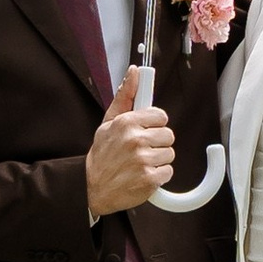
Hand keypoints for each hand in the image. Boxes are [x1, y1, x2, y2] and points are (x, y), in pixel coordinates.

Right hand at [86, 68, 174, 216]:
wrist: (93, 189)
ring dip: (158, 160)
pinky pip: (168, 171)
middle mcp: (135, 139)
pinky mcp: (150, 179)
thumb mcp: (108, 123)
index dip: (154, 125)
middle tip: (141, 149)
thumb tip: (134, 72)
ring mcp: (143, 160)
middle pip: (168, 135)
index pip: (160, 116)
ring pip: (169, 153)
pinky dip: (158, 176)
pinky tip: (143, 175)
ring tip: (140, 163)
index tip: (146, 131)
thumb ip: (125, 97)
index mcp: (126, 122)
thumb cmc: (102, 155)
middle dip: (157, 143)